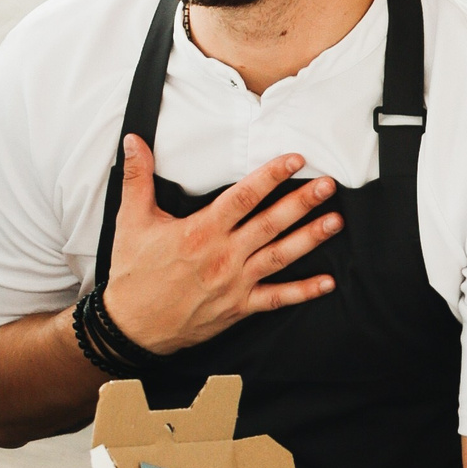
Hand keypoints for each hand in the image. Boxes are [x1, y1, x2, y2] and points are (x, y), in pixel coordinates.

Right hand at [101, 137, 340, 354]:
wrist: (133, 327)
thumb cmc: (134, 273)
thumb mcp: (131, 220)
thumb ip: (138, 177)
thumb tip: (133, 140)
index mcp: (201, 231)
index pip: (243, 197)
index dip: (271, 175)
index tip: (295, 159)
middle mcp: (223, 256)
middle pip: (269, 223)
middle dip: (301, 202)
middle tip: (328, 185)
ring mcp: (235, 283)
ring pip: (279, 257)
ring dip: (310, 239)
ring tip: (335, 221)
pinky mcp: (239, 307)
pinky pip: (276, 298)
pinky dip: (303, 291)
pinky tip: (327, 282)